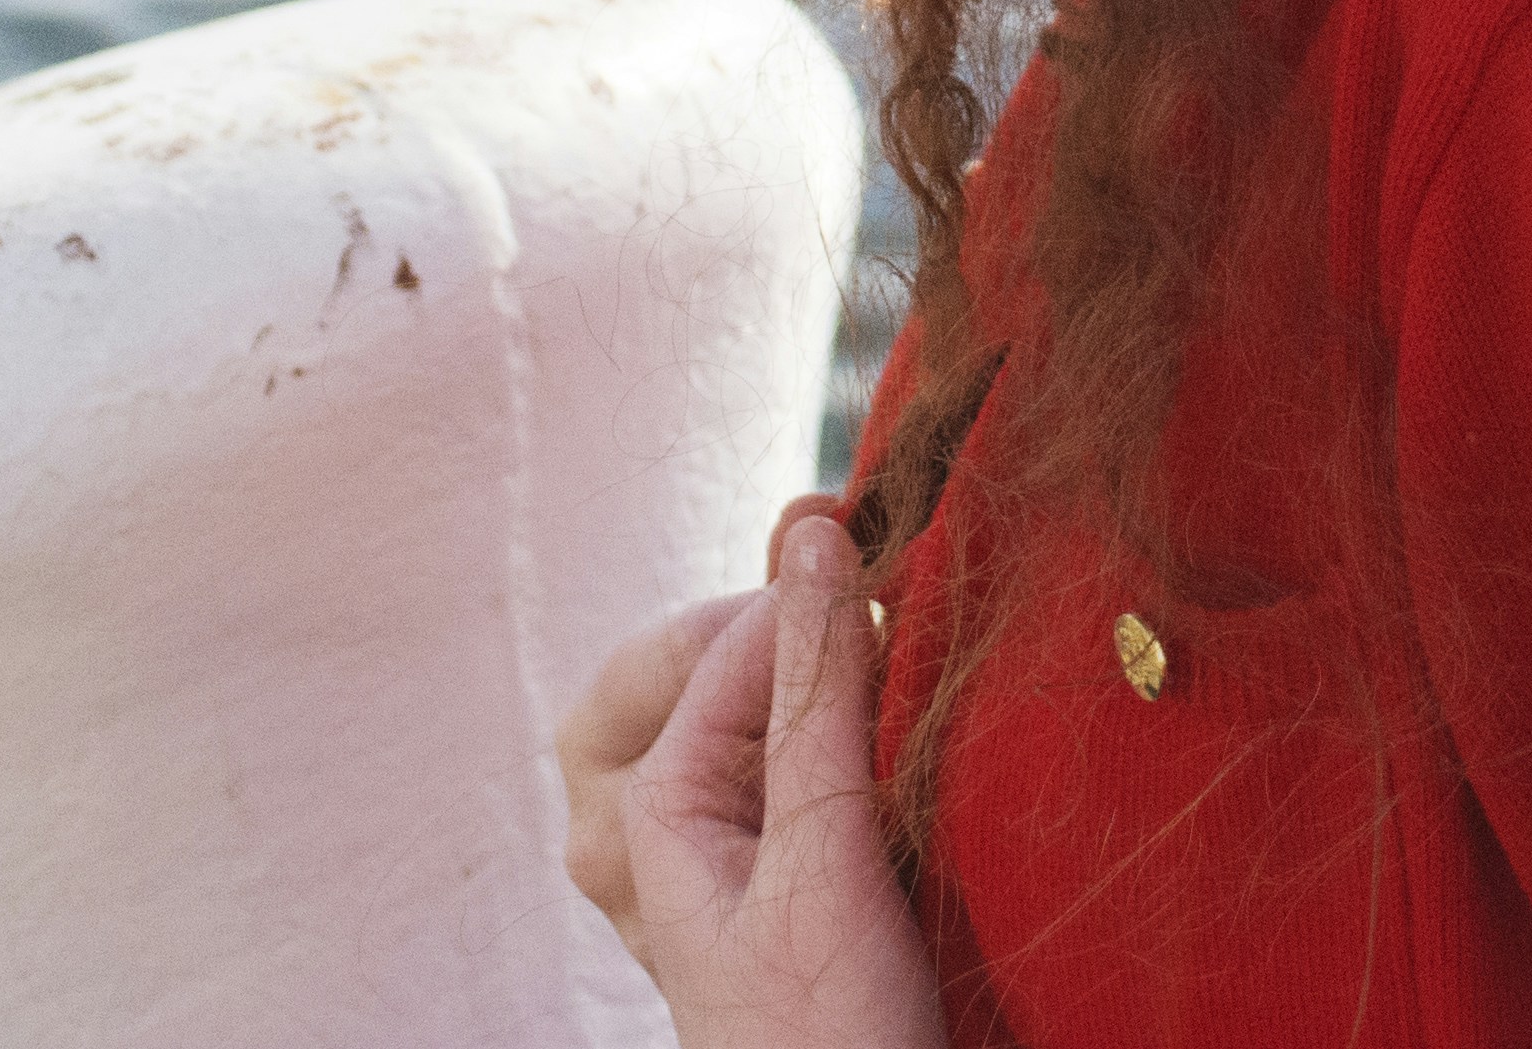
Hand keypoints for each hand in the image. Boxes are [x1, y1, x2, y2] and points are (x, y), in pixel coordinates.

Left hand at [556, 495, 941, 1048]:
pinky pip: (775, 760)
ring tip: (876, 659)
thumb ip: (819, 693)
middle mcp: (654, 825)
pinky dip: (826, 729)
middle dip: (776, 623)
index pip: (723, 646)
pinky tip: (886, 731)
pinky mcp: (770, 872)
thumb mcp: (826, 857)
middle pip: (697, 667)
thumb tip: (814, 535)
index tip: (885, 534)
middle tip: (873, 589)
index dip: (801, 582)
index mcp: (646, 811)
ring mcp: (709, 851)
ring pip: (736, 709)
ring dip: (797, 676)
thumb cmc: (827, 1038)